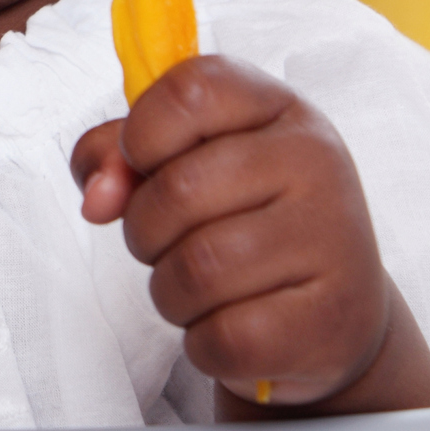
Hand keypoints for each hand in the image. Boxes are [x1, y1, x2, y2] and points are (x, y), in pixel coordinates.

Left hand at [68, 56, 429, 416]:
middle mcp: (316, 162)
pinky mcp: (329, 320)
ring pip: (196, 270)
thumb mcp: (186, 164)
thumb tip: (97, 195)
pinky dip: (203, 341)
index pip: (190, 89)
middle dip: (145, 230)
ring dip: (171, 291)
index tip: (143, 164)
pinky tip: (232, 325)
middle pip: (178, 190)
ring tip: (201, 287)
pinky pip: (222, 336)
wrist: (331, 316)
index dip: (141, 135)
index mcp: (278, 109)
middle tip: (169, 243)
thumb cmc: (245, 225)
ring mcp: (332, 240)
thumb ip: (120, 155)